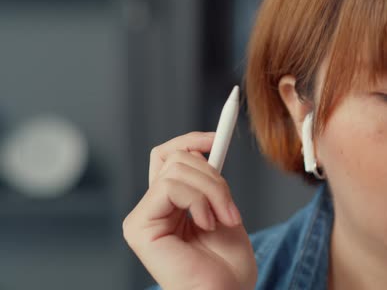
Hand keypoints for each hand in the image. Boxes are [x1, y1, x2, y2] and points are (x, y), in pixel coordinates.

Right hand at [123, 132, 256, 289]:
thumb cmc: (228, 264)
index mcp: (169, 204)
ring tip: (222, 220)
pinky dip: (198, 200)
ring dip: (212, 190)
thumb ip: (208, 180)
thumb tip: (205, 146)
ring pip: (176, 168)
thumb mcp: (222, 208)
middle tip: (230, 209)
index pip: (168, 156)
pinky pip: (170, 186)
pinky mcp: (139, 227)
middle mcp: (151, 208)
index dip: (191, 141)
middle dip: (213, 176)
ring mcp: (142, 217)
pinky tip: (206, 224)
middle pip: (175, 157)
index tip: (218, 138)